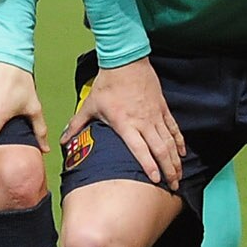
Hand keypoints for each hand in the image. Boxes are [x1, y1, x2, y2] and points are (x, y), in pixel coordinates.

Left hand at [73, 58, 184, 188]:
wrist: (126, 60)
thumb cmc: (107, 83)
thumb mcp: (90, 105)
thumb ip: (77, 125)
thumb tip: (63, 141)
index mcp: (126, 124)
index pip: (140, 149)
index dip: (149, 166)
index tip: (156, 180)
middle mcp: (144, 122)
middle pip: (161, 150)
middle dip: (169, 169)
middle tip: (174, 185)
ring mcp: (155, 115)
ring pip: (170, 141)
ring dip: (176, 159)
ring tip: (179, 175)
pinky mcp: (162, 108)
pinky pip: (174, 128)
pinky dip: (180, 142)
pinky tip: (182, 153)